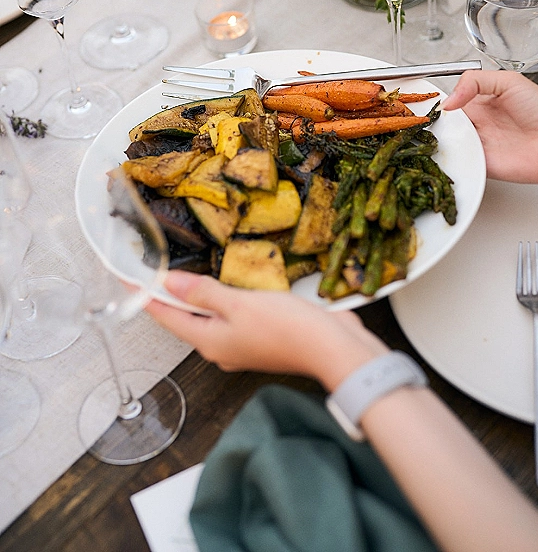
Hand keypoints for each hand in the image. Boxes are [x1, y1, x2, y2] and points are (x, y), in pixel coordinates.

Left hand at [147, 270, 387, 391]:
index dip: (144, 296)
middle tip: (149, 272)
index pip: (165, 316)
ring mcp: (239, 345)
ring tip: (179, 276)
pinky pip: (229, 317)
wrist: (330, 348)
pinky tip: (224, 287)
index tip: (126, 279)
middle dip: (166, 296)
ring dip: (194, 297)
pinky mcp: (258, 337)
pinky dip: (219, 301)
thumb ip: (203, 293)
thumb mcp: (238, 304)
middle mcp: (219, 347)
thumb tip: (168, 285)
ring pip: (207, 317)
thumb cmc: (287, 328)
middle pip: (184, 318)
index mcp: (208, 340)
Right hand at [443, 70, 537, 185]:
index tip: (432, 101)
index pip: (452, 100)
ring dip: (442, 138)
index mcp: (483, 102)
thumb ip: (475, 81)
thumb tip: (449, 99)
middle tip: (432, 118)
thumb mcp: (509, 81)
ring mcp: (478, 144)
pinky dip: (452, 156)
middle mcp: (478, 123)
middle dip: (437, 121)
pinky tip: (453, 148)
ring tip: (443, 132)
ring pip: (449, 142)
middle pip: (446, 122)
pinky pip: (459, 161)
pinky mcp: (480, 163)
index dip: (442, 101)